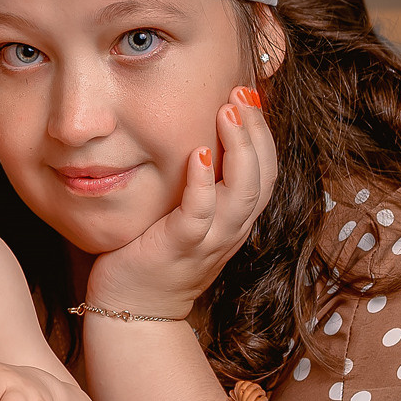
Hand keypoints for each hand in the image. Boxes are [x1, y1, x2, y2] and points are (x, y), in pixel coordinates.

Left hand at [88, 87, 276, 319]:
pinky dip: (202, 183)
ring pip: (242, 193)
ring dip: (239, 149)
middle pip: (263, 175)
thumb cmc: (154, 255)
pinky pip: (199, 214)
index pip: (267, 170)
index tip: (251, 94)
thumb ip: (200, 185)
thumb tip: (199, 137)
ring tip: (228, 111)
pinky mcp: (179, 248)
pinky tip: (196, 152)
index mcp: (236, 219)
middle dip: (257, 130)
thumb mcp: (187, 216)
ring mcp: (208, 240)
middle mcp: (231, 229)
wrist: (133, 309)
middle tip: (243, 91)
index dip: (264, 132)